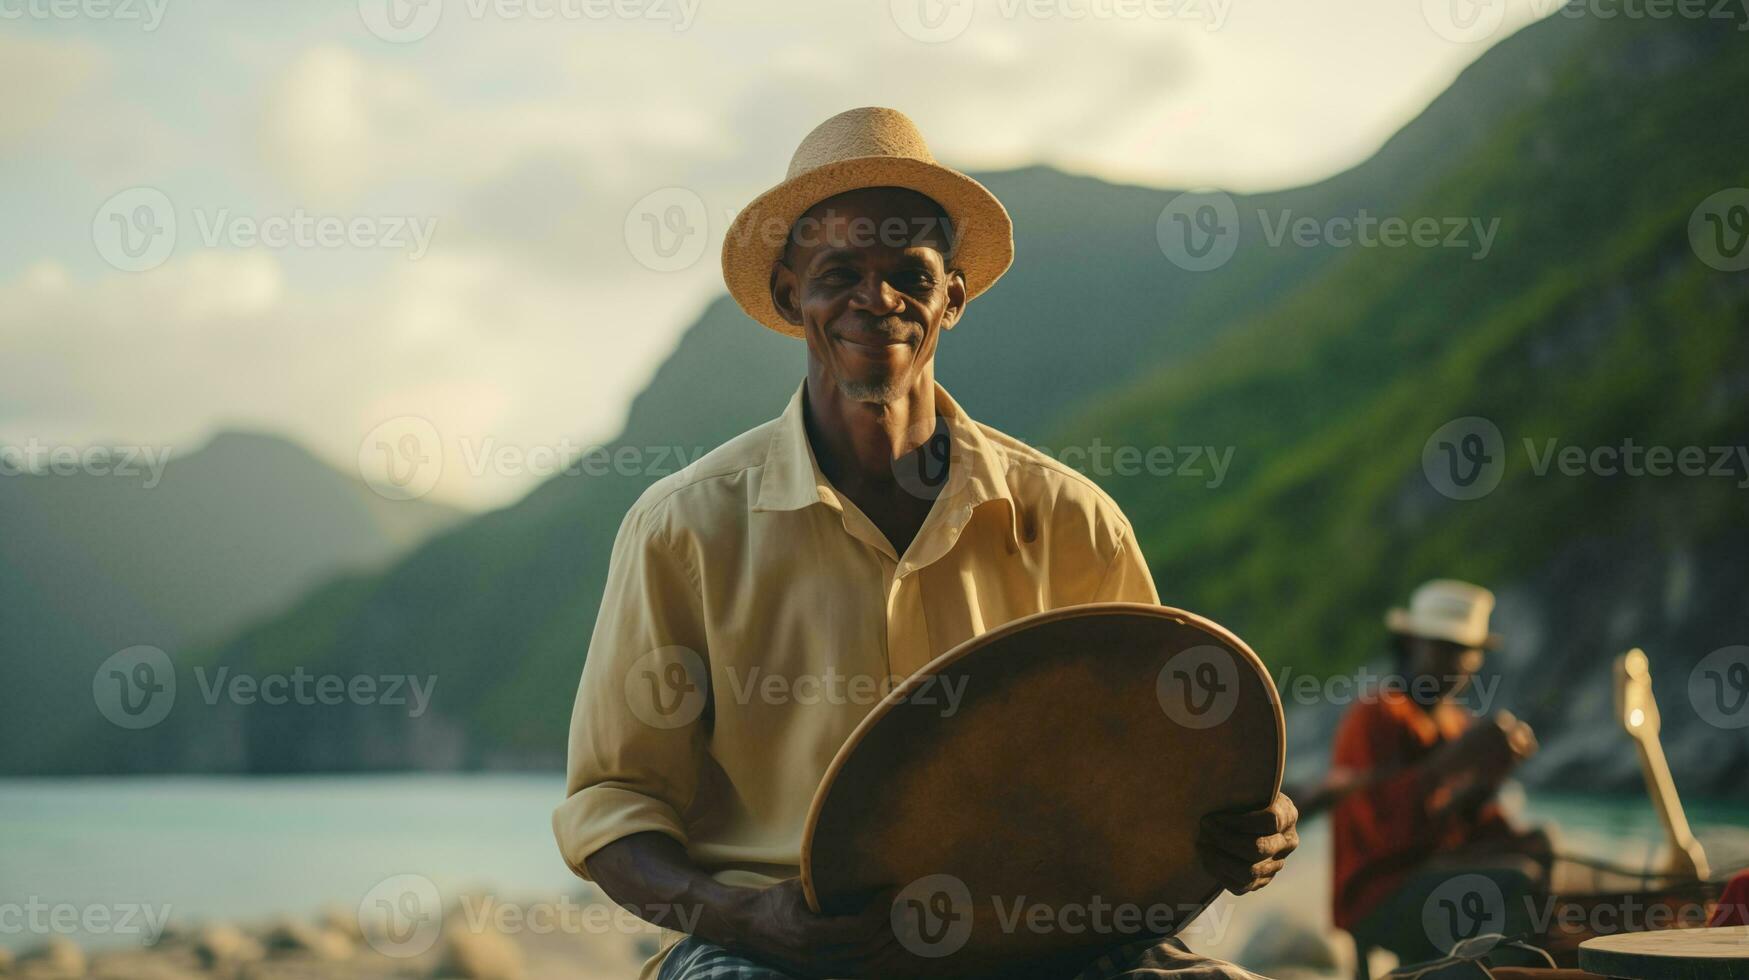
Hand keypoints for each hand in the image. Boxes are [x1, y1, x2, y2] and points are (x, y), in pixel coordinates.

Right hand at [722, 878, 906, 978]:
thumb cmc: (775, 901)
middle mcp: (815, 959)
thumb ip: (830, 884)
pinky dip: (881, 960)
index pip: (857, 930)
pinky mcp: (824, 975)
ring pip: (868, 967)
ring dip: (890, 946)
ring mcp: (820, 971)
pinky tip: (893, 944)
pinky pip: (861, 972)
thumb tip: (866, 865)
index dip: (880, 911)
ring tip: (906, 925)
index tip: (891, 891)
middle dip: (891, 928)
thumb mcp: (800, 886)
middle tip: (907, 906)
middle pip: (867, 950)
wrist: (747, 929)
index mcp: (808, 935)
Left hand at [1197, 793, 1298, 894]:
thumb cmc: (1241, 795)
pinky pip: (1242, 886)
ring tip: (1200, 844)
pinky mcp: (1263, 880)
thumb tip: (1213, 772)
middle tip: (1203, 829)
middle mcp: (1288, 842)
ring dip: (1219, 859)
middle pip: (1257, 848)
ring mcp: (1277, 864)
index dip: (1237, 821)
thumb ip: (1240, 786)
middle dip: (1224, 839)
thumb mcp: (1247, 786)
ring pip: (1250, 871)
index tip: (1211, 816)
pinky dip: (1220, 874)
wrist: (1245, 815)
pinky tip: (1205, 859)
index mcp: (1288, 814)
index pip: (1269, 821)